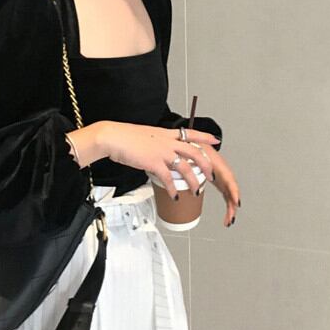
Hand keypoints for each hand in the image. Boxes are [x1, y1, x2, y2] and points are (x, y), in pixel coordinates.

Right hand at [99, 122, 219, 199]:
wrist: (114, 136)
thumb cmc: (125, 136)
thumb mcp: (146, 136)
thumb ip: (155, 144)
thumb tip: (157, 152)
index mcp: (166, 133)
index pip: (191, 133)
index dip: (205, 137)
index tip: (215, 140)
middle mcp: (167, 142)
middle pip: (194, 152)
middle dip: (206, 165)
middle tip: (211, 175)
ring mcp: (162, 152)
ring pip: (186, 167)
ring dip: (193, 181)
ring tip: (196, 191)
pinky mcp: (154, 162)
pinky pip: (168, 179)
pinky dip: (173, 189)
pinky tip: (175, 196)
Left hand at [201, 144, 240, 227]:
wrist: (201, 145)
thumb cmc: (201, 149)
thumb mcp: (198, 154)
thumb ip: (194, 160)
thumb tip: (185, 163)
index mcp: (222, 169)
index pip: (231, 182)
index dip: (234, 192)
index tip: (236, 201)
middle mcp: (225, 176)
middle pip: (232, 193)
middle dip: (232, 207)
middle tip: (230, 219)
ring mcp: (224, 181)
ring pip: (230, 197)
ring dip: (230, 210)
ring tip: (228, 222)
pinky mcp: (221, 183)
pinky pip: (227, 197)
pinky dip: (228, 208)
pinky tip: (226, 219)